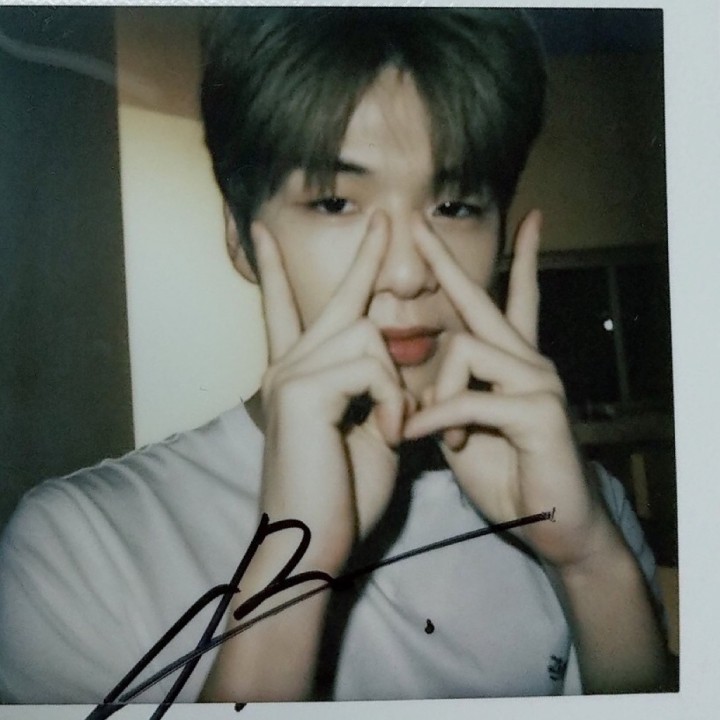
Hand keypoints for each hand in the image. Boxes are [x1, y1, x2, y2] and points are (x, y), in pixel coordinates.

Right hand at [254, 212, 411, 571]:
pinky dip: (392, 401)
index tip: (266, 232)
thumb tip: (390, 361)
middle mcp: (286, 365)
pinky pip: (369, 367)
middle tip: (384, 216)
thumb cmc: (341, 495)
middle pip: (337, 300)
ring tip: (397, 428)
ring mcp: (289, 374)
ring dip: (395, 382)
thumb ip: (372, 391)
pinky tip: (389, 435)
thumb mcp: (367, 432)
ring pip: (367, 335)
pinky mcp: (301, 390)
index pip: (284, 311)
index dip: (279, 271)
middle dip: (363, 258)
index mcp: (298, 376)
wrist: (312, 544)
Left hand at [403, 211, 613, 568]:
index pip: (511, 299)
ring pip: (466, 351)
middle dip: (446, 263)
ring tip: (425, 431)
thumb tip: (417, 388)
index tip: (524, 220)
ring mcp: (537, 382)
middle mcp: (529, 361)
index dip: (515, 260)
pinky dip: (438, 418)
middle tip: (416, 224)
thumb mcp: (464, 432)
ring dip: (436, 393)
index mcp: (513, 363)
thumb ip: (446, 401)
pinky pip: (471, 400)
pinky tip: (419, 436)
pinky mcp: (538, 412)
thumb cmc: (507, 475)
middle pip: (483, 301)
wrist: (556, 525)